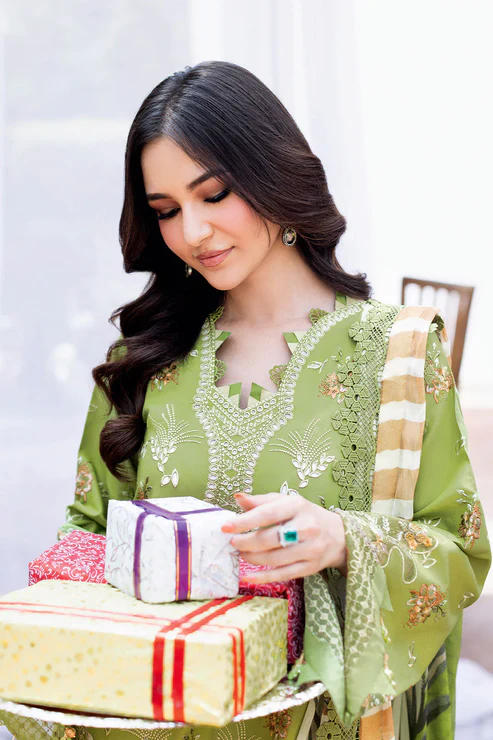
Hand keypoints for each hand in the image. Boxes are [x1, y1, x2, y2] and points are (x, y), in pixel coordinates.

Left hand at [221, 492, 347, 583]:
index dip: (245, 521)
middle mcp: (306, 526)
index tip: (225, 527)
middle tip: (233, 543)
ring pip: (275, 558)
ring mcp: (310, 548)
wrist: (338, 534)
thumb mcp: (286, 502)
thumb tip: (238, 498)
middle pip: (270, 539)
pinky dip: (263, 577)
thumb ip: (261, 501)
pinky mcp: (311, 567)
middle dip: (247, 542)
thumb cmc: (304, 515)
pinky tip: (248, 576)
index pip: (268, 514)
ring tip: (242, 553)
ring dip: (253, 558)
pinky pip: (284, 574)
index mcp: (297, 505)